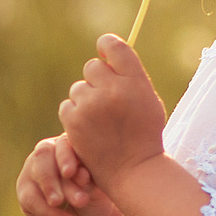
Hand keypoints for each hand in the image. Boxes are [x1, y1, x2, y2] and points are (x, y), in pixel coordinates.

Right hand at [17, 135, 122, 215]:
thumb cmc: (96, 198)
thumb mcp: (97, 190)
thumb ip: (88, 181)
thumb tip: (81, 175)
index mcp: (69, 146)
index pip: (62, 144)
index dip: (65, 157)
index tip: (70, 173)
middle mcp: (48, 153)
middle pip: (42, 157)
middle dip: (54, 179)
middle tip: (67, 199)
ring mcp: (33, 171)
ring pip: (34, 178)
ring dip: (50, 195)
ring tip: (68, 214)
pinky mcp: (26, 192)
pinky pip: (29, 200)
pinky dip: (48, 213)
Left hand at [57, 33, 166, 190]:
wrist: (133, 170)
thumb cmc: (143, 134)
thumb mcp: (148, 100)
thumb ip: (130, 77)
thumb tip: (107, 53)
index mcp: (135, 81)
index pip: (115, 46)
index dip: (106, 45)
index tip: (103, 50)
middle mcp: (113, 89)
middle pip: (93, 66)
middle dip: (96, 80)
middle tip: (106, 100)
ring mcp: (92, 105)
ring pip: (78, 87)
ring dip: (85, 100)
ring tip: (100, 121)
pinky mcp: (74, 121)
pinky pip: (67, 105)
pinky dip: (75, 115)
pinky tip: (89, 130)